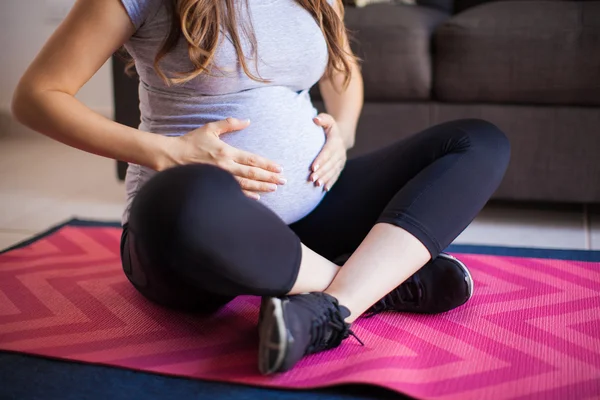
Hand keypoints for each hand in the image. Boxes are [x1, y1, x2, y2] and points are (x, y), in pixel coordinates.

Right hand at [165, 118, 285, 199]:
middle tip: (284, 181)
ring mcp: (220, 178)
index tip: (279, 168)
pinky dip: (246, 196)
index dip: (267, 165)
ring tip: (275, 188)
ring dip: (262, 187)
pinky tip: (257, 198)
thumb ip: (230, 124)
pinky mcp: (214, 186)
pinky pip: (233, 193)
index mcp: (227, 152)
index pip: (252, 160)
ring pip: (246, 185)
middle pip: (253, 175)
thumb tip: (248, 121)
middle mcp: (226, 167)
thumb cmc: (190, 142)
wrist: (171, 157)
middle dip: (270, 178)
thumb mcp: (210, 128)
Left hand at [310, 113, 346, 191]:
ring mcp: (341, 160)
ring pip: (333, 171)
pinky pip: (336, 175)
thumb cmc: (329, 127)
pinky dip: (331, 182)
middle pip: (330, 164)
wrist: (342, 136)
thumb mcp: (328, 120)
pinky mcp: (340, 167)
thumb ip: (322, 119)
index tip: (312, 167)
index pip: (327, 152)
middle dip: (321, 172)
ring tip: (317, 184)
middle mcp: (340, 152)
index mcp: (336, 141)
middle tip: (311, 179)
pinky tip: (325, 189)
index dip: (320, 160)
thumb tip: (315, 120)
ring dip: (325, 178)